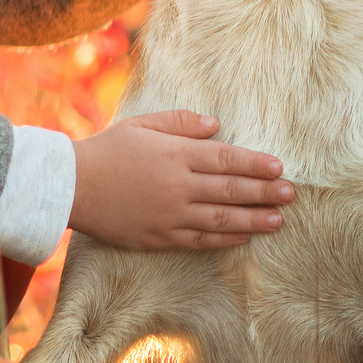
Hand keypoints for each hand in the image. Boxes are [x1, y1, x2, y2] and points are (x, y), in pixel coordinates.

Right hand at [69, 111, 291, 250]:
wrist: (71, 186)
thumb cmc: (106, 151)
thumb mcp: (141, 125)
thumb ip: (180, 123)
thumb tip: (216, 126)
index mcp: (175, 154)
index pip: (227, 158)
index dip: (256, 163)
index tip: (279, 167)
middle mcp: (177, 185)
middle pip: (231, 189)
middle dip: (265, 192)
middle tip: (291, 194)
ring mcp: (170, 213)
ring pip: (222, 218)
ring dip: (254, 219)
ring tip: (278, 220)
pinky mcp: (160, 236)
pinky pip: (200, 238)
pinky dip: (225, 237)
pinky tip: (243, 236)